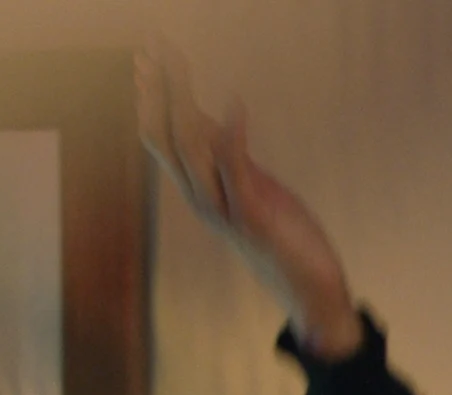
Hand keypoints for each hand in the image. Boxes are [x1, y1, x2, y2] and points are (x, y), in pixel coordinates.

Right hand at [137, 51, 365, 358]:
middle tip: (150, 49)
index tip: (143, 61)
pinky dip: (234, 133)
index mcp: (198, 190)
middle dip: (157, 90)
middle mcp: (201, 198)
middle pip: (165, 135)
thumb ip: (226, 156)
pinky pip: (235, 169)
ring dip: (181, 100)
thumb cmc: (281, 236)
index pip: (160, 137)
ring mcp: (223, 208)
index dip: (150, 99)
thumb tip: (207, 117)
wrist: (308, 288)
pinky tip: (236, 102)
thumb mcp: (249, 185)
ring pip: (189, 146)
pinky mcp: (252, 216)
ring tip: (176, 62)